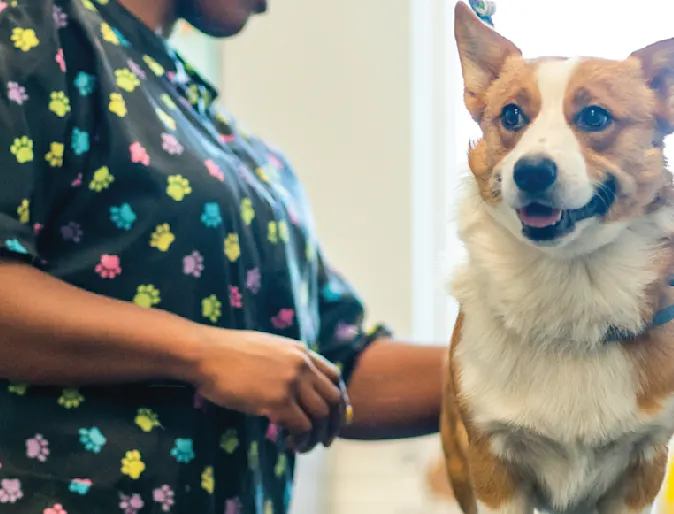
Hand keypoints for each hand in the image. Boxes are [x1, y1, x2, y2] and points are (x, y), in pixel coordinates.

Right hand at [193, 328, 350, 450]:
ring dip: (317, 436)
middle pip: (333, 399)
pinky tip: (291, 445)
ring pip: (321, 416)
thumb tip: (297, 385)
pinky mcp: (277, 401)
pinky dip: (301, 440)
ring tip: (304, 447)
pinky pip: (302, 427)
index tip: (334, 417)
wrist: (206, 353)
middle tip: (326, 440)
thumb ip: (287, 362)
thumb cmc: (228, 353)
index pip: (334, 377)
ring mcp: (291, 382)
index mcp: (301, 351)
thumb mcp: (268, 348)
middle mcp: (302, 365)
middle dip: (333, 423)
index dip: (339, 400)